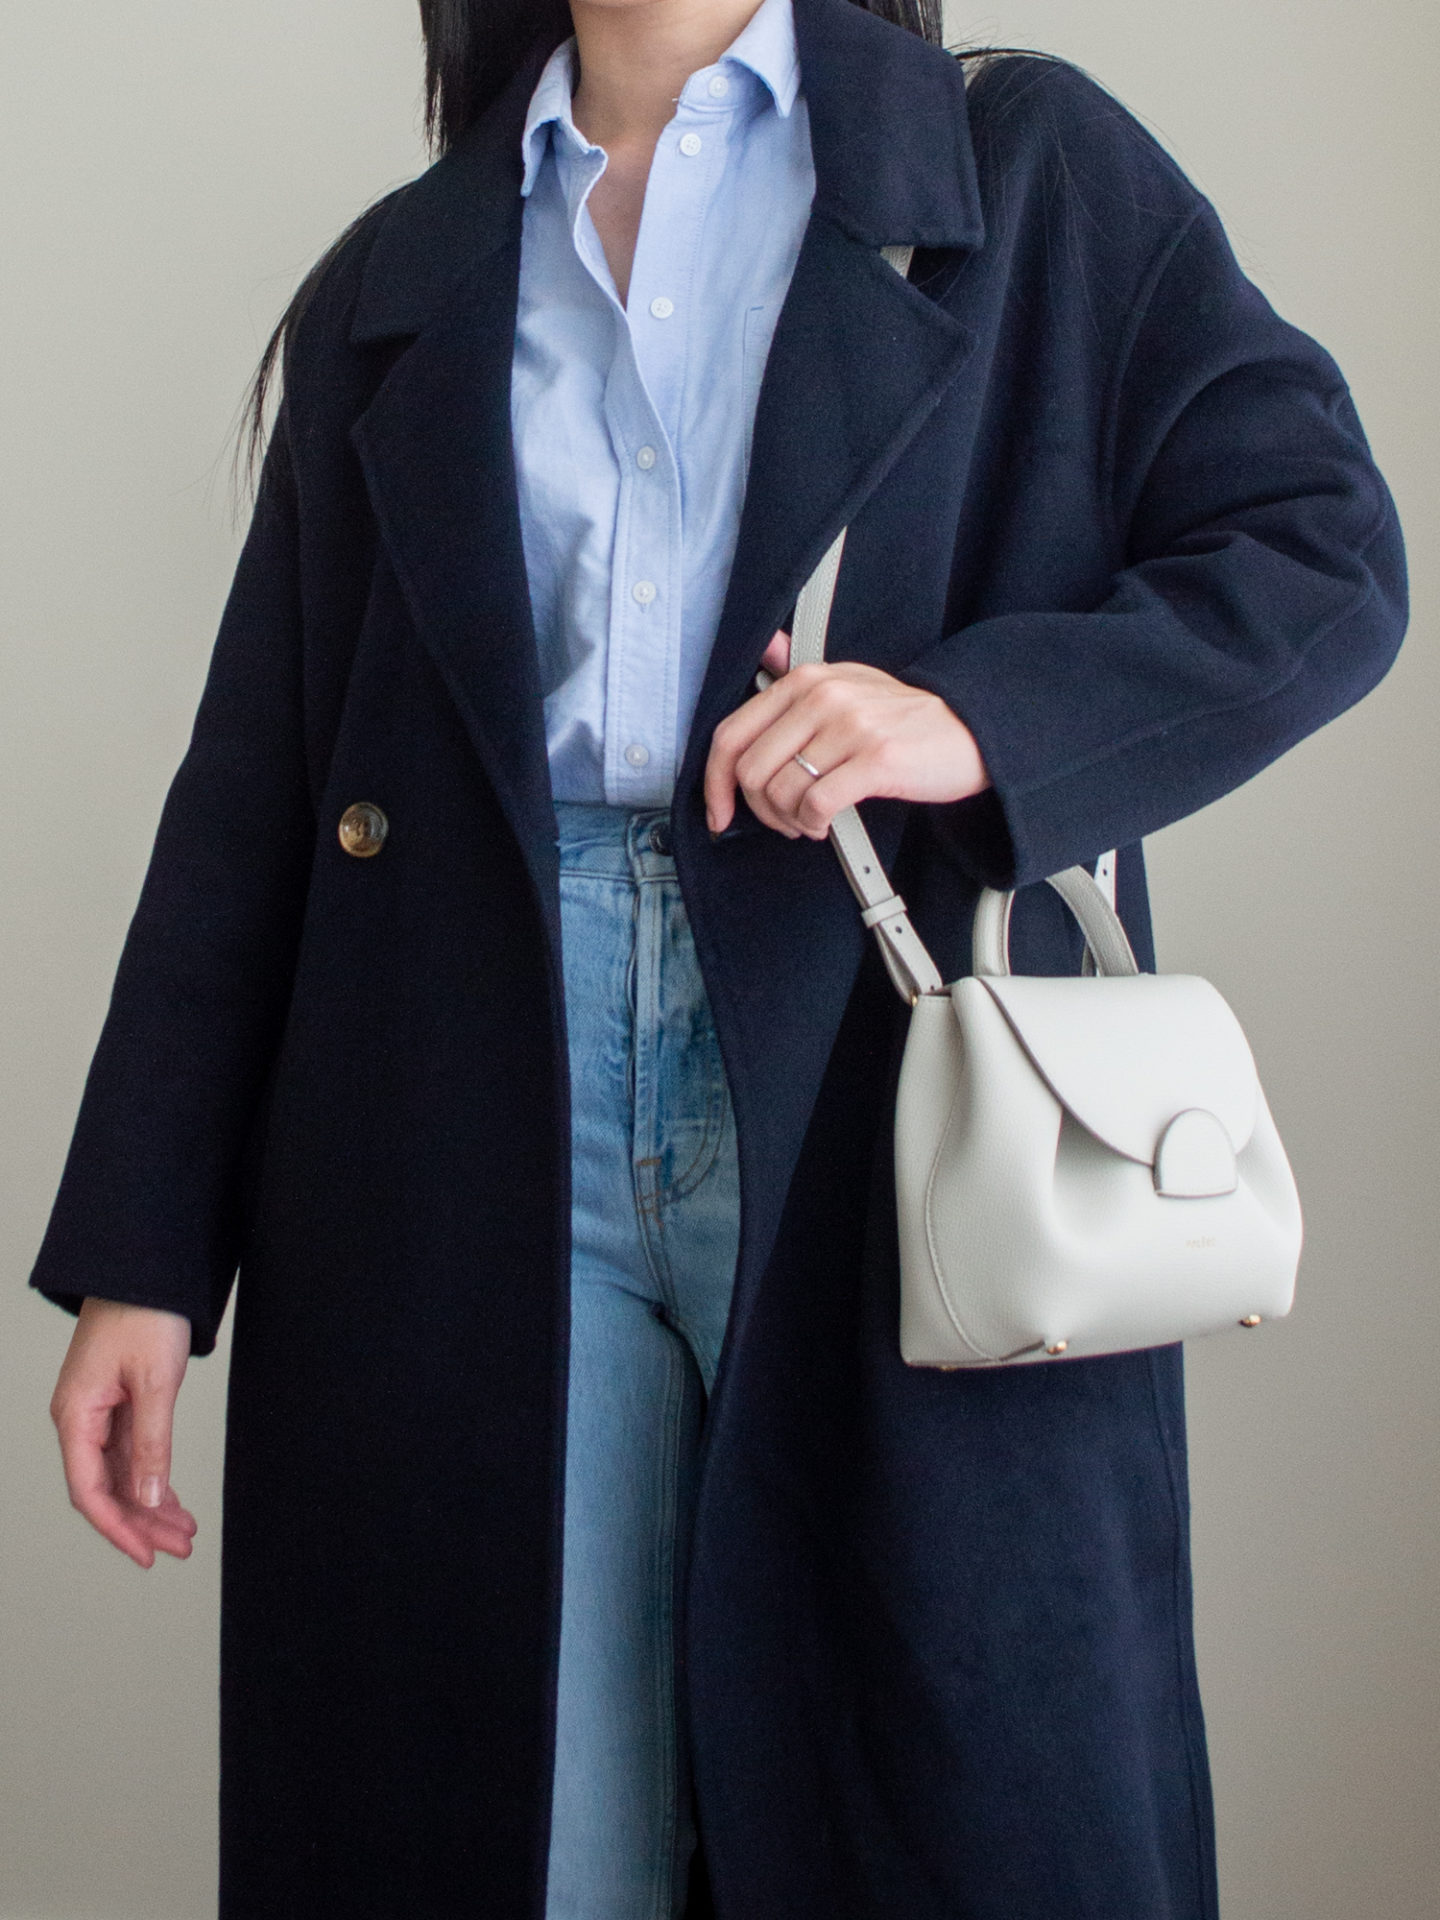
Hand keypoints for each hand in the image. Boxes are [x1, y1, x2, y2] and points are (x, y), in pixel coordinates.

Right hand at [50, 1299, 196, 1568]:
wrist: (146, 1269)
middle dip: (142, 1522)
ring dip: (150, 1504)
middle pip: (106, 1488)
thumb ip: (151, 1442)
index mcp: (75, 1416)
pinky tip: (172, 1500)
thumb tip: (147, 1498)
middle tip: (181, 1548)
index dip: (118, 1527)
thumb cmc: (144, 1315)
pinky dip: (152, 1477)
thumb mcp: (155, 1382)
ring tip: (185, 1532)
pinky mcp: (117, 1403)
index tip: (147, 1555)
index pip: (89, 1491)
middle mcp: (80, 1419)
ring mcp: (98, 1413)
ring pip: (120, 1474)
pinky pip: (130, 1453)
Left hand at [704, 630, 990, 839]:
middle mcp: (823, 697)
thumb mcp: (849, 682)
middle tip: (783, 819)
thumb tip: (765, 648)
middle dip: (758, 810)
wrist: (969, 732)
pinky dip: (813, 825)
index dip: (714, 783)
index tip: (719, 812)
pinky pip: (816, 804)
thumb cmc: (903, 719)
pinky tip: (825, 824)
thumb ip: (799, 674)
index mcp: (805, 680)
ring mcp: (850, 726)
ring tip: (809, 821)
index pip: (730, 734)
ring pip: (780, 792)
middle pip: (750, 771)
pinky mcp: (875, 759)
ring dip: (788, 821)